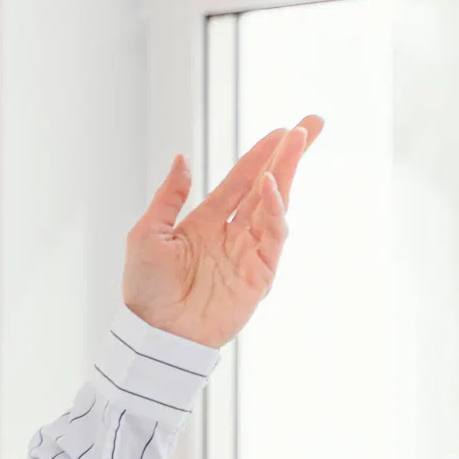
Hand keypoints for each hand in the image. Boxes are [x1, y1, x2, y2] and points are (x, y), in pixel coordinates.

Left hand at [123, 115, 318, 347]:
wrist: (156, 334)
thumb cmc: (146, 289)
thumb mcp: (147, 234)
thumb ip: (168, 197)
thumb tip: (182, 158)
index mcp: (206, 221)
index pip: (241, 180)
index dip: (262, 154)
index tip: (285, 129)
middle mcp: (233, 232)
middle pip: (268, 185)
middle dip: (290, 154)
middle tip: (312, 124)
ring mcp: (249, 252)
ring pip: (276, 204)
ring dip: (286, 173)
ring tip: (295, 143)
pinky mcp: (259, 274)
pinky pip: (273, 236)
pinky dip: (276, 211)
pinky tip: (274, 187)